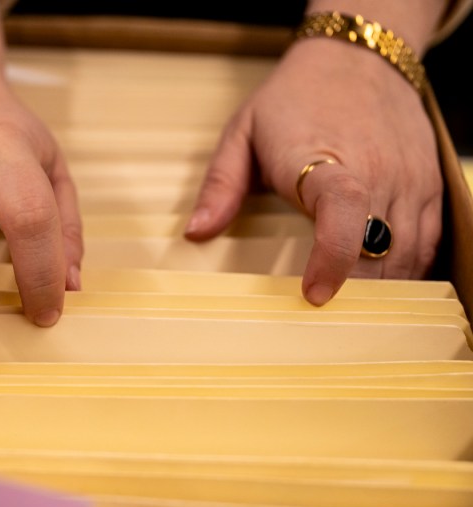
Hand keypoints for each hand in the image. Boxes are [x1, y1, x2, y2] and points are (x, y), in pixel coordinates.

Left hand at [185, 37, 441, 304]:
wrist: (357, 59)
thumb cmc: (293, 99)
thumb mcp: (241, 132)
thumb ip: (220, 185)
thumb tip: (196, 233)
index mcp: (325, 159)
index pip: (343, 210)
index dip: (334, 257)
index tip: (315, 295)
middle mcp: (377, 171)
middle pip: (380, 248)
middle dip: (356, 294)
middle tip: (323, 329)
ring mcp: (410, 179)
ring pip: (409, 252)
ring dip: (383, 289)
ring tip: (350, 316)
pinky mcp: (429, 183)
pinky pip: (427, 240)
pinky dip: (406, 268)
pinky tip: (380, 285)